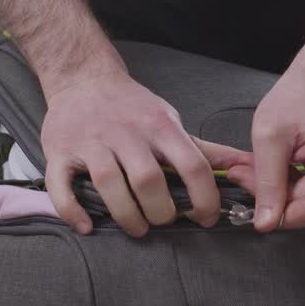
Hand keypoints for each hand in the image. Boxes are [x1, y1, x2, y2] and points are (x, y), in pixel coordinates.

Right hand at [41, 69, 246, 236]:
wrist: (82, 77)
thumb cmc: (131, 107)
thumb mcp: (169, 120)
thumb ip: (204, 148)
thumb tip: (244, 165)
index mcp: (160, 126)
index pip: (192, 165)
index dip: (204, 198)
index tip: (206, 218)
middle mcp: (127, 133)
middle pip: (149, 180)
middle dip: (161, 211)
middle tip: (163, 221)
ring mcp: (91, 142)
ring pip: (109, 184)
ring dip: (126, 215)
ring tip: (137, 227)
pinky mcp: (60, 152)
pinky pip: (62, 187)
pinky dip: (73, 211)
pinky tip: (87, 226)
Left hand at [226, 64, 304, 231]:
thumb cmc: (297, 97)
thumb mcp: (269, 136)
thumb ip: (267, 183)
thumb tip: (265, 224)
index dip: (279, 212)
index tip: (252, 196)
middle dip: (276, 196)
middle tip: (246, 171)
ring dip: (285, 191)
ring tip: (268, 163)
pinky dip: (298, 186)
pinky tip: (287, 165)